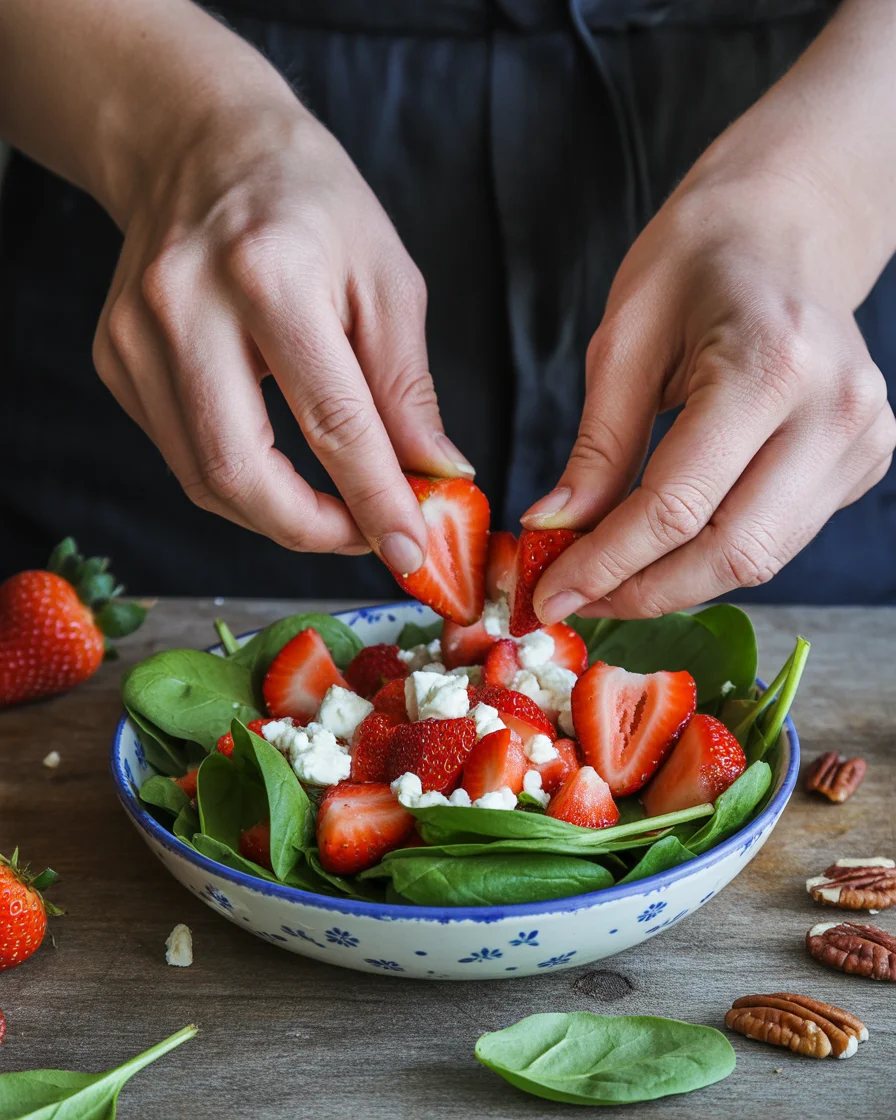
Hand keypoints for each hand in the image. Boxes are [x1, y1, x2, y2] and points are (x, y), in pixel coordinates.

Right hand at [91, 78, 471, 570]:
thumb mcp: (385, 277)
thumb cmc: (309, 201)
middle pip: (241, 473)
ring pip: (204, 479)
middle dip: (312, 531)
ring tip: (331, 507)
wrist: (198, 143)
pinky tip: (277, 464)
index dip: (376, 503)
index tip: (411, 552)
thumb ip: (407, 387)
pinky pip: (180, 454)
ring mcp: (135, 336)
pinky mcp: (114, 358)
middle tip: (364, 537)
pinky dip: (238, 481)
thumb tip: (435, 474)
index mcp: (269, 275)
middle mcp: (186, 307)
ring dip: (276, 516)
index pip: (332, 424)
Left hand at [526, 167, 895, 621]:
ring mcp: (863, 440)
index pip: (678, 505)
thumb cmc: (696, 264)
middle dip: (643, 592)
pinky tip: (666, 544)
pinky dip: (714, 554)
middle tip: (577, 599)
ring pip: (760, 558)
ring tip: (610, 578)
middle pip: (731, 552)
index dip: (606, 564)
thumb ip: (597, 447)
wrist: (785, 228)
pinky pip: (779, 537)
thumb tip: (556, 531)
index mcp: (770, 365)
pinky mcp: (865, 461)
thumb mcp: (624, 341)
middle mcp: (836, 411)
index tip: (550, 594)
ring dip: (677, 583)